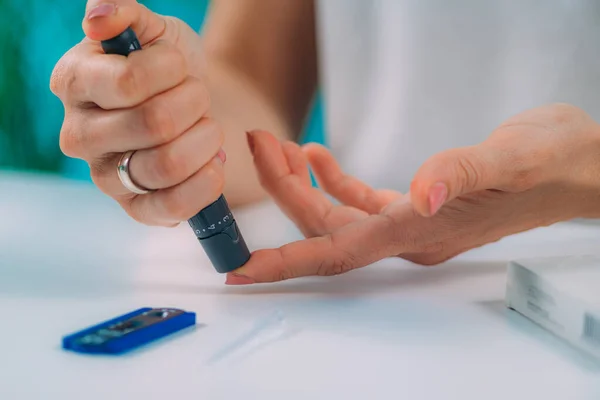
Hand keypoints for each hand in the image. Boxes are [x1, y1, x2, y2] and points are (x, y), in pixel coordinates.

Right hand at [50, 0, 223, 225]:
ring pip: (167, 166)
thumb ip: (126, 15)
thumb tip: (100, 19)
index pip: (130, 83)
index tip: (178, 65)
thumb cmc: (168, 67)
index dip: (171, 70)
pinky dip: (206, 182)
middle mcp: (79, 135)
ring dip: (206, 140)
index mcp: (74, 83)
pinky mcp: (135, 207)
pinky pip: (171, 208)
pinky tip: (214, 162)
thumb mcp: (153, 31)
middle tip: (198, 96)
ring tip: (207, 128)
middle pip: (154, 124)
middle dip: (194, 102)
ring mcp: (105, 176)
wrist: (190, 105)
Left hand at [226, 103, 599, 283]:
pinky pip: (358, 200)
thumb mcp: (515, 157)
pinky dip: (331, 178)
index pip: (338, 254)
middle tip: (257, 144)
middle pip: (324, 226)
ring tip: (275, 145)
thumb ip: (464, 171)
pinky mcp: (417, 203)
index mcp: (421, 230)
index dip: (286, 264)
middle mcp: (408, 234)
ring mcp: (411, 221)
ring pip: (335, 213)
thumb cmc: (553, 163)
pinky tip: (316, 156)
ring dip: (300, 183)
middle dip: (281, 190)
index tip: (240, 270)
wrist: (578, 164)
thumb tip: (421, 191)